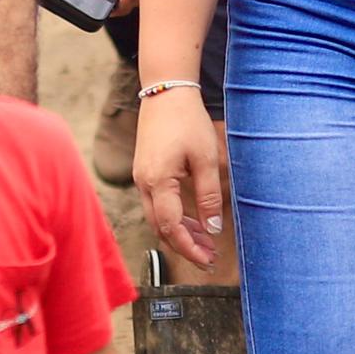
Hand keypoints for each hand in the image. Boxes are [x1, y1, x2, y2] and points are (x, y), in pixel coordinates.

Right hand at [131, 88, 225, 269]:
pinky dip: (174, 217)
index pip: (171, 227)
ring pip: (157, 218)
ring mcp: (141, 178)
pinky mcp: (144, 172)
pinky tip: (194, 219)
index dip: (190, 248)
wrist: (166, 93)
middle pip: (160, 228)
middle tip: (210, 257)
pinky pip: (156, 204)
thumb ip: (209, 196)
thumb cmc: (187, 121)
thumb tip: (213, 228)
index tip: (208, 260)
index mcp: (158, 182)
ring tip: (207, 240)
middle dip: (185, 245)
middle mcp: (143, 184)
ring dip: (180, 232)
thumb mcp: (205, 159)